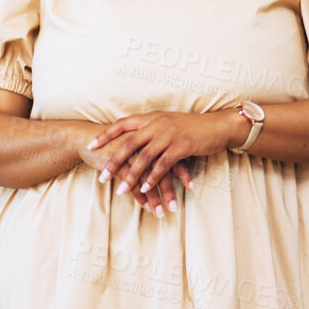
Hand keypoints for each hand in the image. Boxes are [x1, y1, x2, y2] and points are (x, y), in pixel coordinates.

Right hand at [74, 134, 195, 216]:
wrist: (88, 139)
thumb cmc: (117, 143)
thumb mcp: (138, 145)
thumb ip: (156, 155)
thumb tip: (175, 170)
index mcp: (151, 138)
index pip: (172, 156)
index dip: (183, 172)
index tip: (192, 187)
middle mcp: (143, 145)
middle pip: (161, 170)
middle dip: (169, 191)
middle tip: (175, 207)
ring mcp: (130, 155)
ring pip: (147, 179)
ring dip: (155, 198)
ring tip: (161, 213)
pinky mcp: (117, 164)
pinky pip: (131, 183)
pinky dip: (140, 197)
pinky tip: (147, 207)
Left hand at [89, 111, 239, 203]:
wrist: (217, 126)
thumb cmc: (192, 127)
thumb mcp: (168, 123)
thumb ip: (151, 129)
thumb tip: (134, 139)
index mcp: (151, 118)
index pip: (123, 124)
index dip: (106, 135)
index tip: (91, 146)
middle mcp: (157, 124)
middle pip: (129, 143)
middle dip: (114, 161)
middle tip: (102, 176)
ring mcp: (169, 135)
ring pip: (144, 157)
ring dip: (132, 176)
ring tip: (121, 190)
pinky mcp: (181, 146)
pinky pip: (163, 165)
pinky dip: (153, 178)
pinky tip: (146, 189)